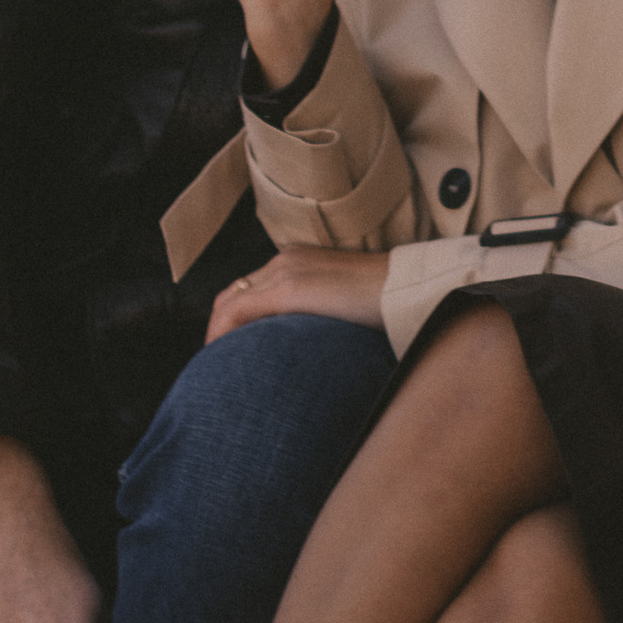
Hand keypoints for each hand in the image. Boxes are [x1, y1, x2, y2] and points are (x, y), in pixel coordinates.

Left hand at [207, 247, 394, 343]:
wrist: (406, 290)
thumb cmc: (388, 304)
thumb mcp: (345, 305)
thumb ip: (323, 315)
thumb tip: (316, 347)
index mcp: (300, 260)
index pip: (253, 286)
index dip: (237, 317)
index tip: (235, 345)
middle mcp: (286, 260)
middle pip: (235, 291)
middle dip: (220, 324)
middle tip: (218, 358)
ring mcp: (285, 271)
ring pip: (230, 300)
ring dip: (217, 331)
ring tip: (216, 363)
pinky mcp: (288, 288)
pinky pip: (236, 311)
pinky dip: (221, 332)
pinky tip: (220, 354)